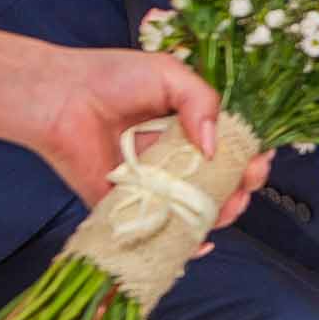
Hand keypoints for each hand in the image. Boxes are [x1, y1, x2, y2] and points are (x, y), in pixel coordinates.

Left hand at [31, 47, 272, 235]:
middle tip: (244, 185)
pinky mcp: (129, 208)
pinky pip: (160, 232)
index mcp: (189, 128)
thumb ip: (202, 101)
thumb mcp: (169, 74)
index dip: (250, 157)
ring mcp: (155, 187)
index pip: (231, 149)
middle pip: (222, 183)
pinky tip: (200, 241)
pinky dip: (184, 244)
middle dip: (242, 188)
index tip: (258, 160)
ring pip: (198, 210)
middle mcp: (176, 160)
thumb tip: (215, 147)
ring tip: (225, 207)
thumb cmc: (111, 78)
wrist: (60, 98)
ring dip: (220, 214)